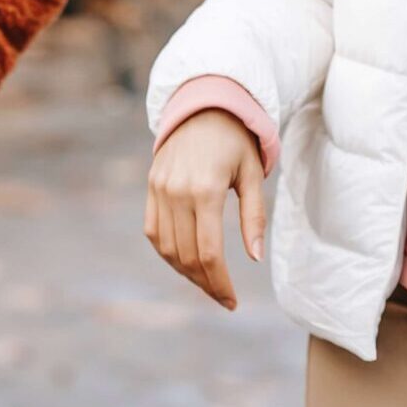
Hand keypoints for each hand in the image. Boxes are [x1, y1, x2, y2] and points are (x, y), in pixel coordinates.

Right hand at [143, 108, 264, 309]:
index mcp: (206, 190)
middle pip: (187, 255)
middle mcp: (177, 192)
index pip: (209, 252)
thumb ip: (254, 217)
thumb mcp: (253, 174)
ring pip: (167, 248)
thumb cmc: (237, 140)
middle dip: (206, 283)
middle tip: (223, 297)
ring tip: (207, 283)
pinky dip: (167, 252)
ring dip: (185, 272)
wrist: (203, 105)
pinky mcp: (151, 187)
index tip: (232, 301)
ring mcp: (159, 190)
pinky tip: (185, 262)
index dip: (220, 283)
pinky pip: (153, 232)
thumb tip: (255, 258)